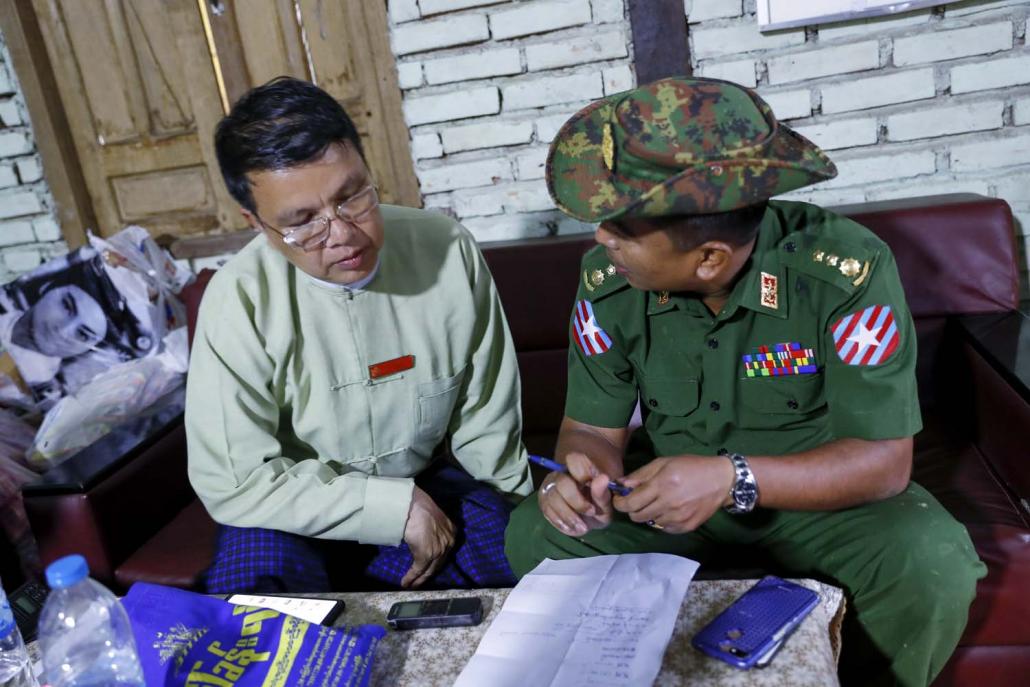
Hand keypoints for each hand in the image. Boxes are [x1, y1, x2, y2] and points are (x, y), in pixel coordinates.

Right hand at [401, 487, 455, 587]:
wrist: (414, 506)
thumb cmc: (420, 507)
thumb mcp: (433, 519)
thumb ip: (434, 530)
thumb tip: (425, 537)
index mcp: (452, 532)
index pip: (445, 551)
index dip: (437, 562)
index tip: (429, 568)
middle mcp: (449, 542)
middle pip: (439, 564)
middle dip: (428, 574)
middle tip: (420, 581)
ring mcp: (438, 550)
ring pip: (429, 570)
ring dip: (419, 580)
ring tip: (411, 586)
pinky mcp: (426, 555)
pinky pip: (418, 570)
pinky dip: (411, 578)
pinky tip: (405, 583)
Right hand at [538, 452, 616, 535]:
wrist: (590, 515)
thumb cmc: (599, 502)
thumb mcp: (607, 501)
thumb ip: (603, 491)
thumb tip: (602, 478)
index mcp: (578, 466)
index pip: (574, 459)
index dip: (583, 473)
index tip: (596, 488)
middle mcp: (561, 474)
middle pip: (562, 483)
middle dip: (577, 502)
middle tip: (591, 512)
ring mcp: (550, 488)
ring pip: (552, 499)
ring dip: (568, 516)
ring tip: (583, 527)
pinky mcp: (544, 502)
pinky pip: (547, 511)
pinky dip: (561, 522)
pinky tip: (572, 528)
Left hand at [613, 456, 734, 533]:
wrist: (721, 480)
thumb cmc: (691, 467)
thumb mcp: (664, 462)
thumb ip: (641, 474)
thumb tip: (620, 483)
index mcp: (661, 485)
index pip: (630, 503)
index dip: (620, 503)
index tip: (619, 499)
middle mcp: (668, 504)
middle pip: (637, 516)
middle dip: (632, 509)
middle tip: (637, 501)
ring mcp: (678, 518)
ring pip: (650, 523)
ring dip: (648, 514)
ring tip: (657, 503)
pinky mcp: (687, 527)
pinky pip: (665, 528)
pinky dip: (662, 521)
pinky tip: (669, 510)